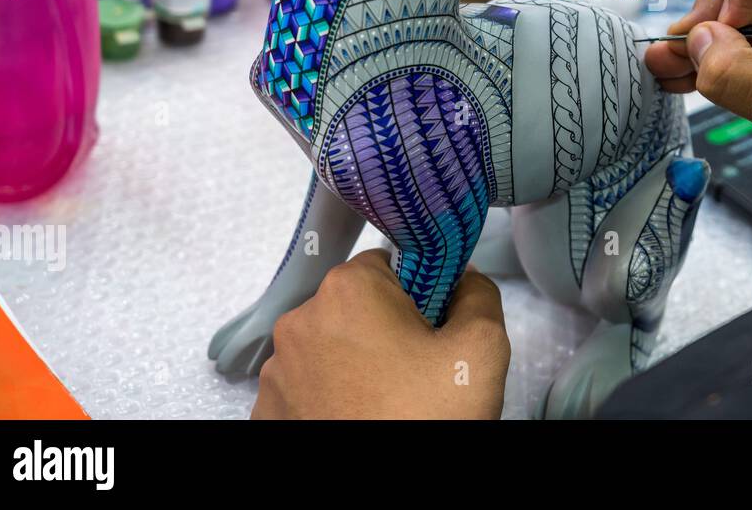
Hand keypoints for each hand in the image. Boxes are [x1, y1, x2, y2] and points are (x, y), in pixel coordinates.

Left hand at [252, 250, 508, 418]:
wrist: (382, 498)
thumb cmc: (425, 418)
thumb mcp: (482, 348)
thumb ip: (479, 295)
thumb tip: (464, 280)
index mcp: (347, 290)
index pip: (389, 265)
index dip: (420, 295)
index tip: (435, 331)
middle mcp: (300, 322)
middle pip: (357, 307)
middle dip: (388, 330)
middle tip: (419, 373)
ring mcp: (278, 371)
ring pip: (332, 347)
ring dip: (357, 364)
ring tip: (390, 403)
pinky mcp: (269, 412)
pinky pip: (308, 387)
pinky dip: (332, 397)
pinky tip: (361, 417)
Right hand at [646, 0, 751, 182]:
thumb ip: (744, 78)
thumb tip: (697, 42)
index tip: (729, 26)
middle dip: (709, 16)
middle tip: (674, 46)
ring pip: (741, 14)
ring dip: (700, 39)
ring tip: (662, 64)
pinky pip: (743, 39)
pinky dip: (710, 55)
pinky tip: (675, 71)